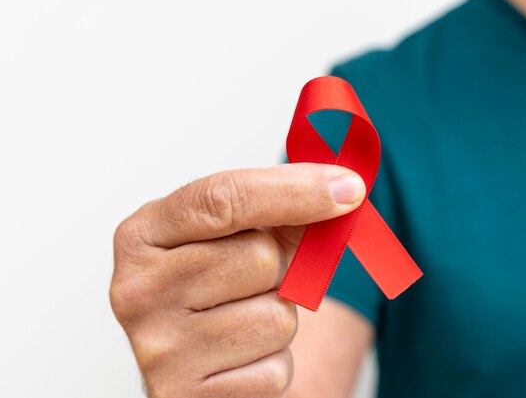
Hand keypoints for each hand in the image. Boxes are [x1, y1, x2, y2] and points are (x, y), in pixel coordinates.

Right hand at [110, 163, 364, 396]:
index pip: (223, 199)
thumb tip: (342, 190)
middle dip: (281, 268)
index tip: (349, 187)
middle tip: (258, 280)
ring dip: (279, 317)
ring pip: (276, 317)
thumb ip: (281, 209)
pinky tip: (242, 356)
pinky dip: (272, 361)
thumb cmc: (219, 288)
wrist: (198, 361)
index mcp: (143, 235)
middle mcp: (137, 290)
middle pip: (260, 257)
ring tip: (245, 319)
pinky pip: (274, 369)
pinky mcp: (186, 396)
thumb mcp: (234, 236)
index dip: (294, 190)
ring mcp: (158, 348)